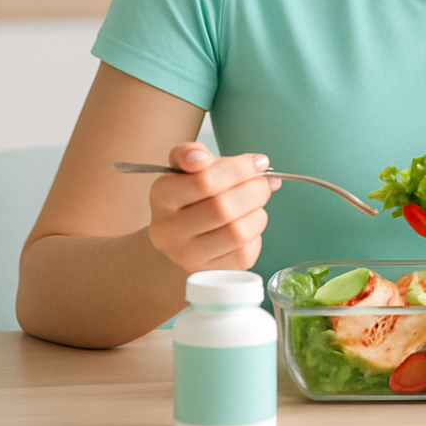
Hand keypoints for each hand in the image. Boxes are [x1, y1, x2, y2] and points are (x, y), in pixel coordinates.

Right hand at [146, 143, 280, 273]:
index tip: (259, 162)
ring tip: (256, 202)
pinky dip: (256, 233)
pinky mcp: (210, 272)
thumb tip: (201, 157)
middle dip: (255, 190)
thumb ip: (192, 153)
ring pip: (237, 232)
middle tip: (264, 182)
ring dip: (258, 212)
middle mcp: (168, 230)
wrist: (181, 237)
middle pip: (223, 207)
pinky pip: (244, 252)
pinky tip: (249, 223)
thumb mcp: (185, 169)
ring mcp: (187, 256)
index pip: (203, 180)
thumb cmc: (191, 197)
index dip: (240, 168)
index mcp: (161, 197)